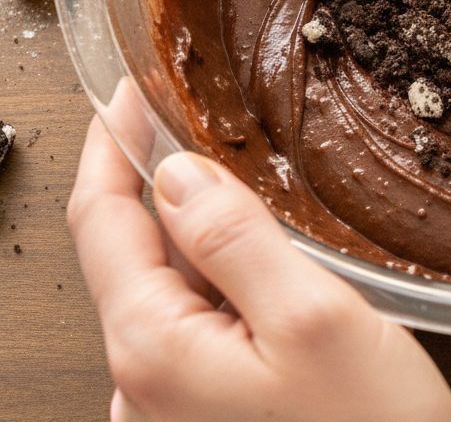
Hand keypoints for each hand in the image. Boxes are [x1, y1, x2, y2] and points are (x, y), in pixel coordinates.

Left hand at [67, 81, 450, 421]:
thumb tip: (178, 176)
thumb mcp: (312, 317)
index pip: (102, 223)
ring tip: (238, 181)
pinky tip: (258, 259)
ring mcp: (173, 400)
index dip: (111, 148)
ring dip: (190, 227)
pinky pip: (193, 318)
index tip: (130, 95)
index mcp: (154, 350)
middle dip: (153, 180)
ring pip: (166, 283)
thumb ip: (234, 241)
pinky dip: (213, 271)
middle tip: (194, 119)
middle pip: (128, 252)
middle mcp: (145, 382)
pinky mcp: (209, 405)